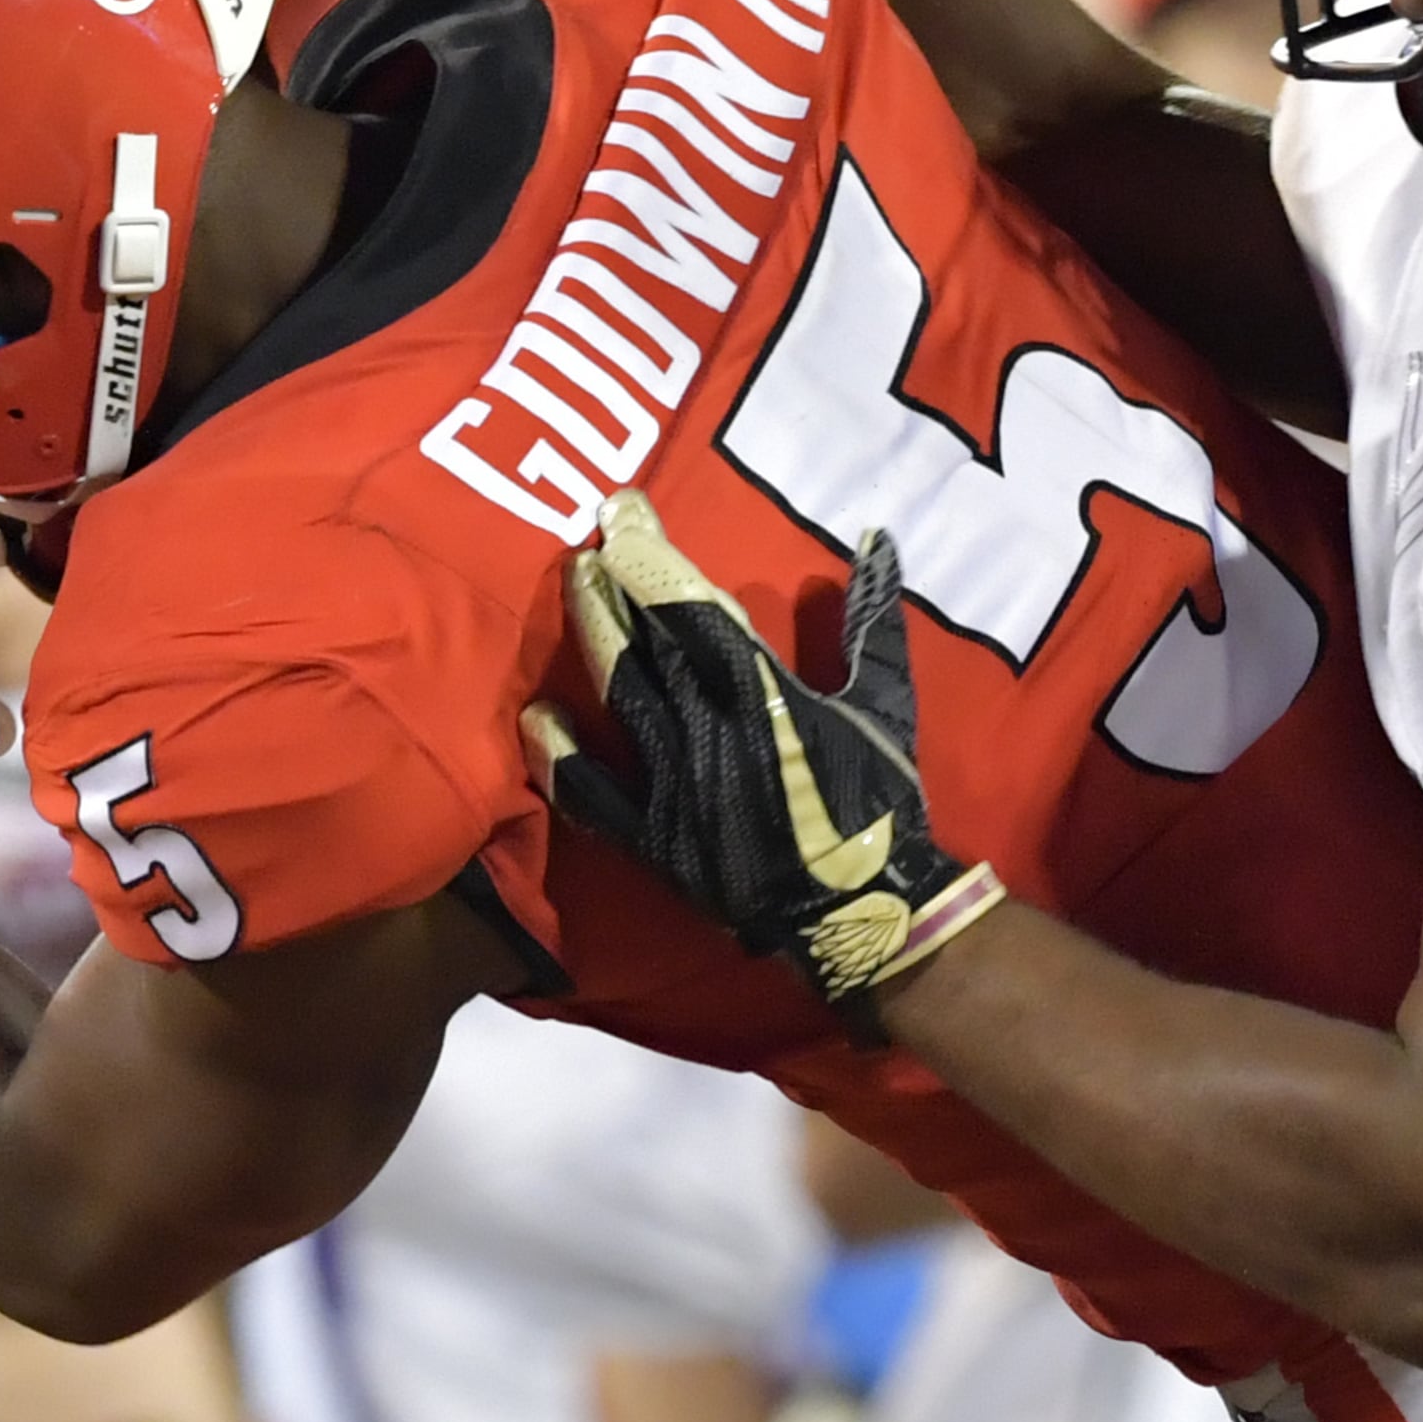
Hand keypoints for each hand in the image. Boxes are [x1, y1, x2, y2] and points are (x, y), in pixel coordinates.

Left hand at [526, 493, 1002, 1017]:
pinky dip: (561, 754)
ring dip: (592, 633)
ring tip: (575, 583)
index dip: (649, 553)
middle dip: (613, 578)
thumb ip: (873, 622)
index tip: (625, 511)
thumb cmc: (881, 801)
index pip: (687, 604)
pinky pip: (591, 792)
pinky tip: (537, 714)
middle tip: (594, 529)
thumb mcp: (885, 704)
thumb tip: (877, 539)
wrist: (866, 911)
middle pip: (643, 638)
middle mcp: (707, 729)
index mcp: (762, 692)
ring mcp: (673, 785)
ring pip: (618, 693)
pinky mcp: (654, 838)